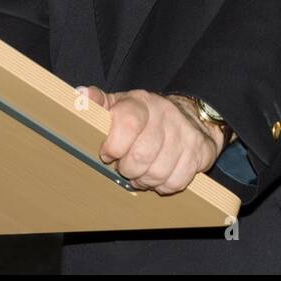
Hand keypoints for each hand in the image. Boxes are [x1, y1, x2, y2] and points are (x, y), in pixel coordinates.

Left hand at [80, 86, 223, 194]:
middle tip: (126, 168)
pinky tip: (160, 175)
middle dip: (129, 169)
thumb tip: (80, 94)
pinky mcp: (200, 149)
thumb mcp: (119, 104)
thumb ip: (98, 102)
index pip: (128, 123)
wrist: (190, 114)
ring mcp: (184, 132)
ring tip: (142, 173)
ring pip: (159, 171)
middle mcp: (164, 114)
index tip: (108, 154)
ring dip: (146, 179)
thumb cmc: (145, 115)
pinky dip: (165, 185)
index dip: (114, 145)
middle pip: (141, 155)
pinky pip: (177, 180)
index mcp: (140, 102)